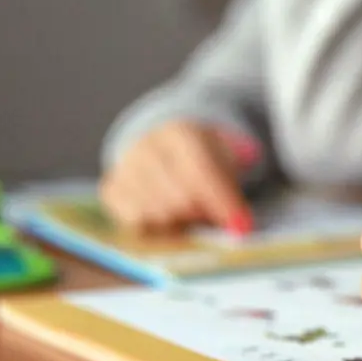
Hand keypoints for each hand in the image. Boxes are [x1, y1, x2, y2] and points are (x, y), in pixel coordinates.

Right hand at [99, 120, 254, 233]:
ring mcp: (124, 168)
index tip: (242, 227)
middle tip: (216, 218)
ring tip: (192, 215)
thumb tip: (249, 163)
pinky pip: (134, 223)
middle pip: (178, 199)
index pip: (201, 171)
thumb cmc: (202, 154)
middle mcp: (146, 147)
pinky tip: (171, 220)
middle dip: (203, 215)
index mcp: (179, 132)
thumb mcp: (227, 150)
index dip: (223, 202)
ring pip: (156, 214)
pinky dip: (157, 228)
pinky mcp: (111, 189)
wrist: (162, 146)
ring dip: (181, 224)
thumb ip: (241, 160)